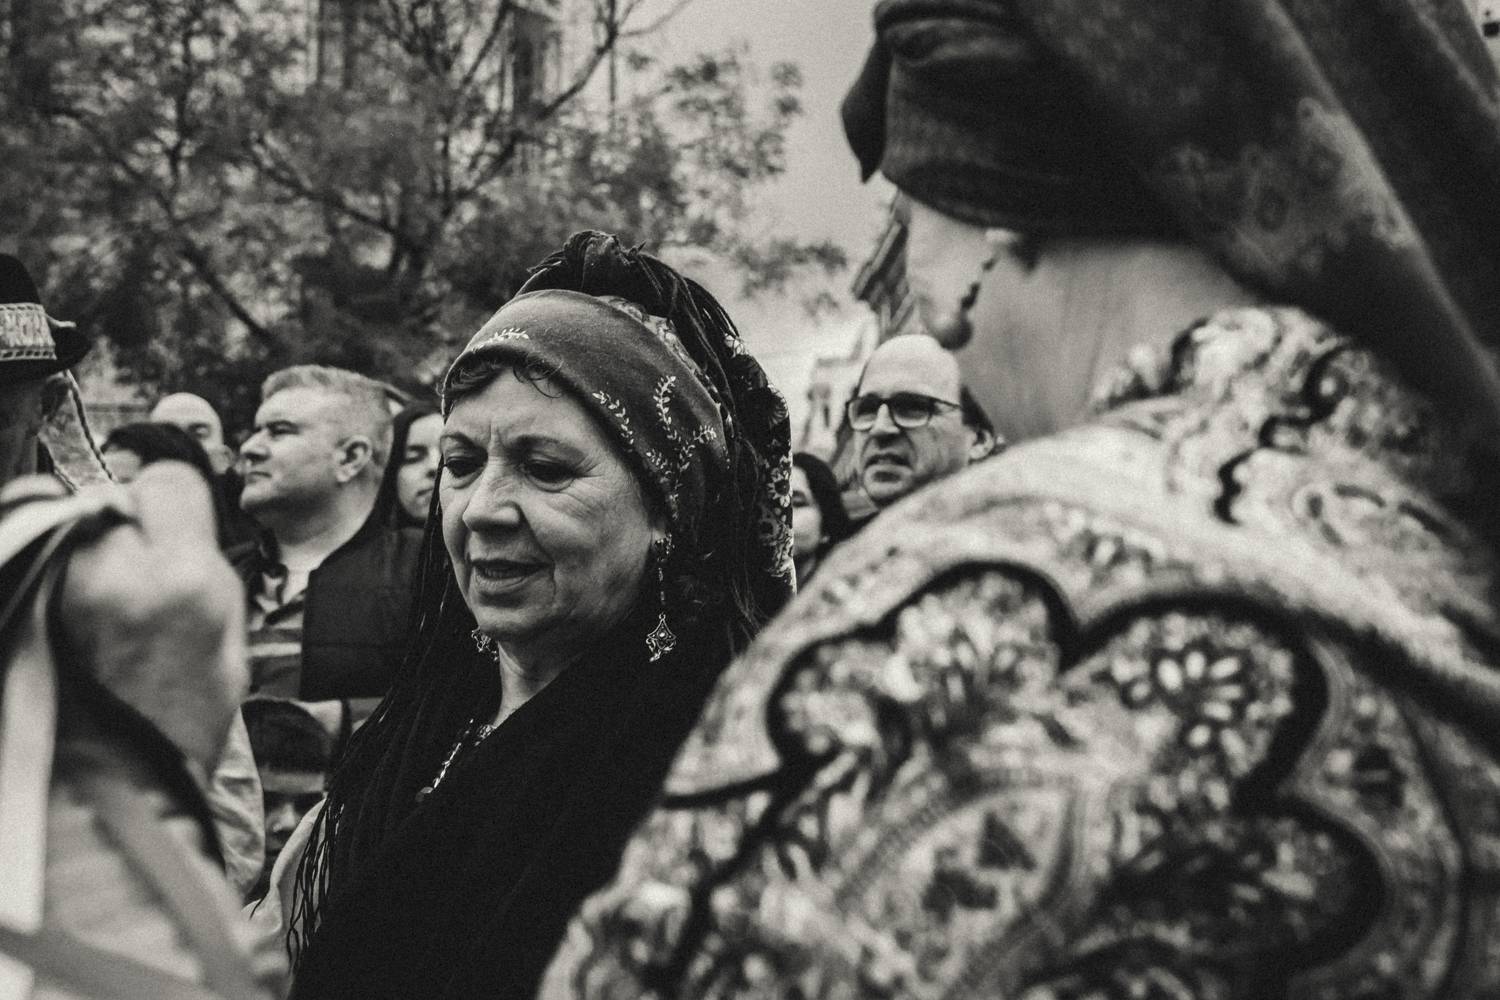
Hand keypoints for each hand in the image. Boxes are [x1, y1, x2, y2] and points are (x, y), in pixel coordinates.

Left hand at [55, 462, 246, 768]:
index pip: (167, 482)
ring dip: (91, 556)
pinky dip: (64, 578)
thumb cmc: (181, 722)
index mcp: (181, 580)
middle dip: (130, 529)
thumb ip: (202, 562)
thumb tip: (176, 514)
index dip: (175, 501)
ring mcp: (58, 590)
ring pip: (75, 531)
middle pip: (115, 501)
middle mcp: (110, 573)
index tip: (177, 521)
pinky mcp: (26, 604)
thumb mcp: (231, 636)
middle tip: (143, 579)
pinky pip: (48, 562)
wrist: (118, 783)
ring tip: (108, 611)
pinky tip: (81, 621)